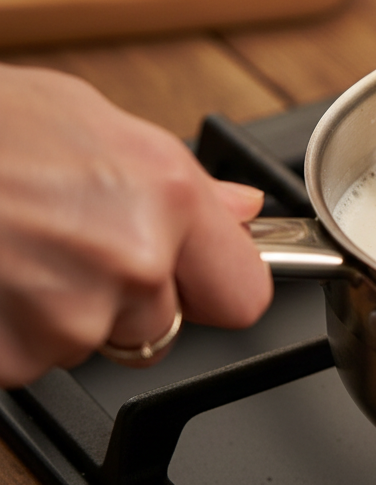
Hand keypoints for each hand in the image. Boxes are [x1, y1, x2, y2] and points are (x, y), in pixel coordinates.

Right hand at [0, 64, 272, 386]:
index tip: (203, 280)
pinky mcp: (11, 360)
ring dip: (65, 312)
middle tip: (74, 245)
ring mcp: (70, 319)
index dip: (219, 288)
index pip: (244, 296)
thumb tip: (240, 210)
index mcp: (169, 199)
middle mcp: (132, 265)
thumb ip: (184, 182)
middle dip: (127, 297)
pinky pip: (32, 360)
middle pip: (162, 326)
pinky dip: (14, 331)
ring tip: (21, 250)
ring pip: (91, 343)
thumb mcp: (102, 124)